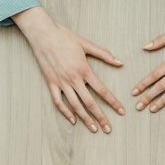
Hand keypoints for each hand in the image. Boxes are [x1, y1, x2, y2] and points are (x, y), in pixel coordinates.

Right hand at [13, 7, 124, 133]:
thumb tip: (120, 62)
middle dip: (101, 117)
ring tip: (94, 129)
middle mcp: (73, 79)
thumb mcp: (86, 44)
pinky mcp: (50, 83)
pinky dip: (66, 112)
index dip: (113, 102)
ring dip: (85, 119)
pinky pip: (58, 102)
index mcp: (84, 70)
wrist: (43, 34)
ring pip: (75, 106)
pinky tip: (73, 120)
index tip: (121, 112)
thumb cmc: (65, 37)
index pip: (102, 90)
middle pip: (90, 103)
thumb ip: (104, 54)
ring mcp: (61, 82)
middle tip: (108, 129)